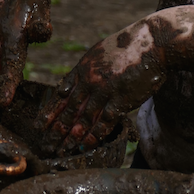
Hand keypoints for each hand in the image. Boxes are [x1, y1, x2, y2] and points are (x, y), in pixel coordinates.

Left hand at [36, 20, 167, 156]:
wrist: (152, 43)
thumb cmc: (128, 46)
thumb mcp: (101, 51)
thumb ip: (88, 68)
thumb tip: (76, 80)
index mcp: (84, 66)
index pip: (62, 93)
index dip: (51, 111)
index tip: (41, 125)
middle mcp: (90, 79)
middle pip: (69, 108)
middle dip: (57, 129)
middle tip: (48, 144)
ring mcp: (104, 90)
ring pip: (84, 118)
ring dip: (72, 136)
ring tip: (63, 150)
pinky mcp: (121, 99)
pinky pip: (104, 121)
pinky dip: (94, 135)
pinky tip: (86, 146)